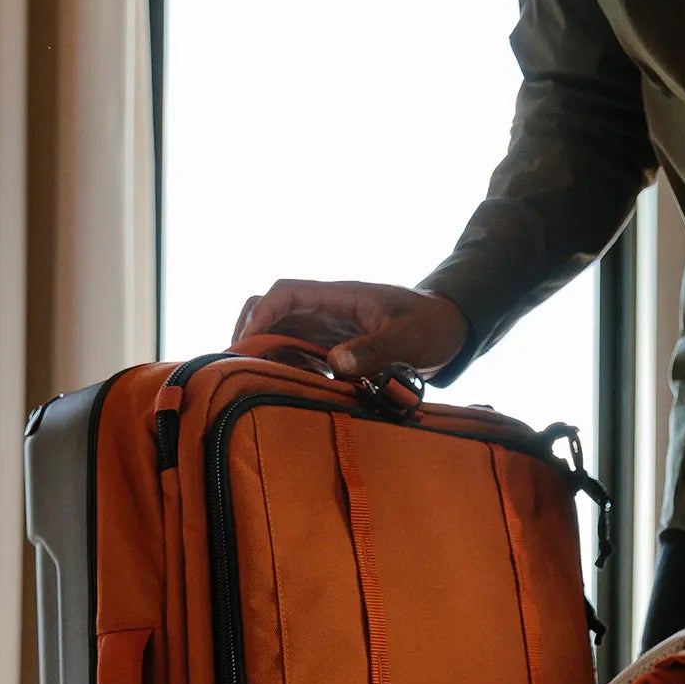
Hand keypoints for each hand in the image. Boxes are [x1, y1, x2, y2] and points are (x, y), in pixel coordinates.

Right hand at [233, 280, 468, 381]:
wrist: (450, 330)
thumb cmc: (431, 326)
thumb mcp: (408, 338)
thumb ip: (374, 349)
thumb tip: (333, 363)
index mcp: (340, 297)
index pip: (286, 293)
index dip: (261, 315)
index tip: (247, 344)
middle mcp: (326, 311)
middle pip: (272, 312)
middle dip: (250, 333)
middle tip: (235, 366)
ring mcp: (328, 329)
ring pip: (281, 334)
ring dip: (265, 354)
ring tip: (252, 382)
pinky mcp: (334, 349)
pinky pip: (299, 355)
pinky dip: (286, 369)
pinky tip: (284, 390)